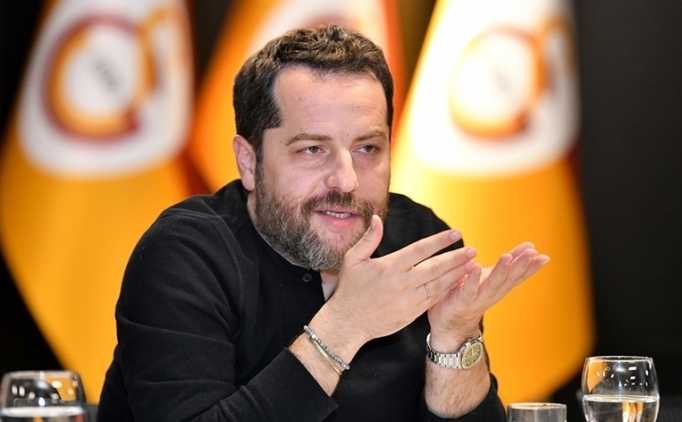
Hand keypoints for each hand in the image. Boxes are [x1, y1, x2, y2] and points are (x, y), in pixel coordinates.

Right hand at [320, 215, 476, 350]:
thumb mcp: (352, 260)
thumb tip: (378, 219)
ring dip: (457, 275)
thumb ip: (369, 239)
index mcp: (390, 267)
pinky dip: (448, 292)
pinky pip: (434, 300)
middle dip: (456, 258)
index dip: (440, 241)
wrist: (348, 323)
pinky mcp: (411, 314)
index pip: (420, 250)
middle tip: (473, 250)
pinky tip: (458, 285)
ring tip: (472, 266)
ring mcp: (408, 300)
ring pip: (439, 285)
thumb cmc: (349, 290)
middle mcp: (402, 283)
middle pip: (436, 268)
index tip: (456, 234)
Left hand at [427, 242, 549, 349]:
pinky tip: (476, 267)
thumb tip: (531, 245)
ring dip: (501, 270)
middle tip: (532, 253)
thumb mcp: (492, 275)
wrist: (450, 323)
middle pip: (509, 278)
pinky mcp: (462, 301)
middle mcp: (493, 293)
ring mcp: (478, 298)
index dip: (531, 267)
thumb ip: (510, 262)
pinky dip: (473, 279)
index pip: (519, 275)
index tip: (544, 257)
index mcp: (501, 286)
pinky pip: (469, 290)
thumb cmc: (472, 294)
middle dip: (521, 265)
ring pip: (492, 284)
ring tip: (507, 256)